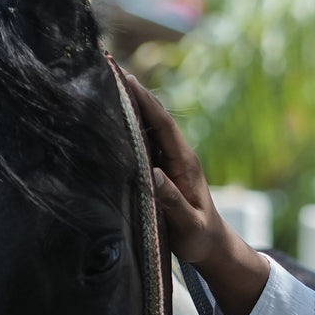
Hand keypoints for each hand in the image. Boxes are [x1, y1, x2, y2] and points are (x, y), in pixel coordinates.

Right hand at [123, 72, 226, 264]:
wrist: (211, 245)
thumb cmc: (200, 238)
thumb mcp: (189, 224)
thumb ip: (173, 202)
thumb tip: (154, 174)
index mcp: (185, 163)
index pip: (164, 125)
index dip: (146, 102)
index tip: (126, 80)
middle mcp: (177, 156)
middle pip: (154, 117)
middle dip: (134, 93)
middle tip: (108, 68)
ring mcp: (168, 161)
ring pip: (147, 127)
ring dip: (128, 106)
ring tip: (103, 83)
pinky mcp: (160, 169)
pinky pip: (142, 141)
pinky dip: (127, 125)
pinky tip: (109, 115)